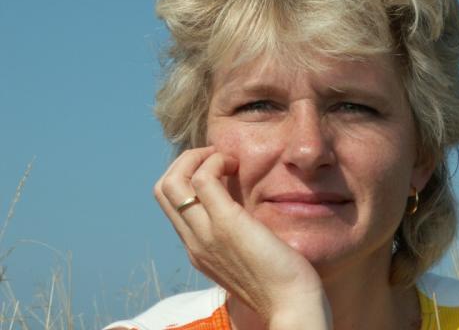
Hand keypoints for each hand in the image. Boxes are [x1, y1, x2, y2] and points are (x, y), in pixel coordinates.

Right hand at [154, 147, 331, 328]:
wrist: (292, 305)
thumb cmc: (280, 279)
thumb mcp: (247, 251)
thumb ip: (236, 231)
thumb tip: (242, 202)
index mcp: (197, 248)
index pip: (170, 201)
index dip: (187, 174)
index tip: (217, 167)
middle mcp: (193, 242)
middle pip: (162, 188)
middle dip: (186, 161)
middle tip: (217, 157)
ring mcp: (206, 234)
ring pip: (172, 181)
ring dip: (197, 157)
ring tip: (226, 159)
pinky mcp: (227, 225)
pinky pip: (204, 179)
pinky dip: (215, 161)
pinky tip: (237, 166)